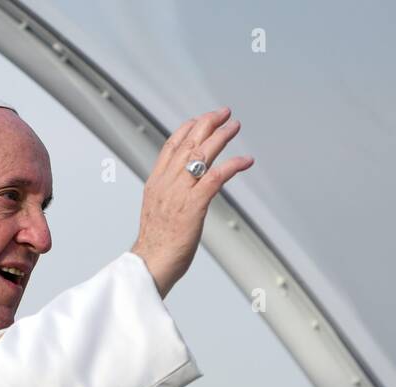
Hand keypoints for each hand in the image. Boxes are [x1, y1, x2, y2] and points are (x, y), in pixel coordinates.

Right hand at [130, 106, 253, 298]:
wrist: (150, 264)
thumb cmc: (155, 245)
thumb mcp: (157, 212)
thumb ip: (168, 195)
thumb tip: (181, 191)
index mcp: (156, 183)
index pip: (171, 146)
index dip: (187, 128)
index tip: (201, 119)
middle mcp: (166, 183)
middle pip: (188, 143)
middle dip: (208, 124)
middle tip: (224, 114)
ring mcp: (179, 193)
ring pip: (202, 154)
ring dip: (222, 137)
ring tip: (235, 127)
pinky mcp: (193, 205)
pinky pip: (216, 177)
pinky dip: (233, 165)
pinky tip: (245, 160)